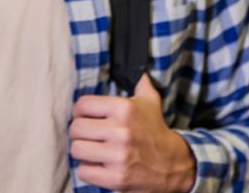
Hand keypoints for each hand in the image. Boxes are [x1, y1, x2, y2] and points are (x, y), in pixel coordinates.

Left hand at [69, 74, 196, 191]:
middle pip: (76, 128)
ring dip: (82, 151)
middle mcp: (121, 131)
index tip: (84, 116)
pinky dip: (88, 169)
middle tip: (87, 135)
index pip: (82, 105)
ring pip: (76, 149)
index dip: (79, 111)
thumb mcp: (151, 102)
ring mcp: (118, 155)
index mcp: (124, 109)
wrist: (172, 164)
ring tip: (91, 149)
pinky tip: (98, 165)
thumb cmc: (155, 131)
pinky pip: (83, 171)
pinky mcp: (116, 177)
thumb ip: (141, 83)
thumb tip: (138, 70)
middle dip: (78, 132)